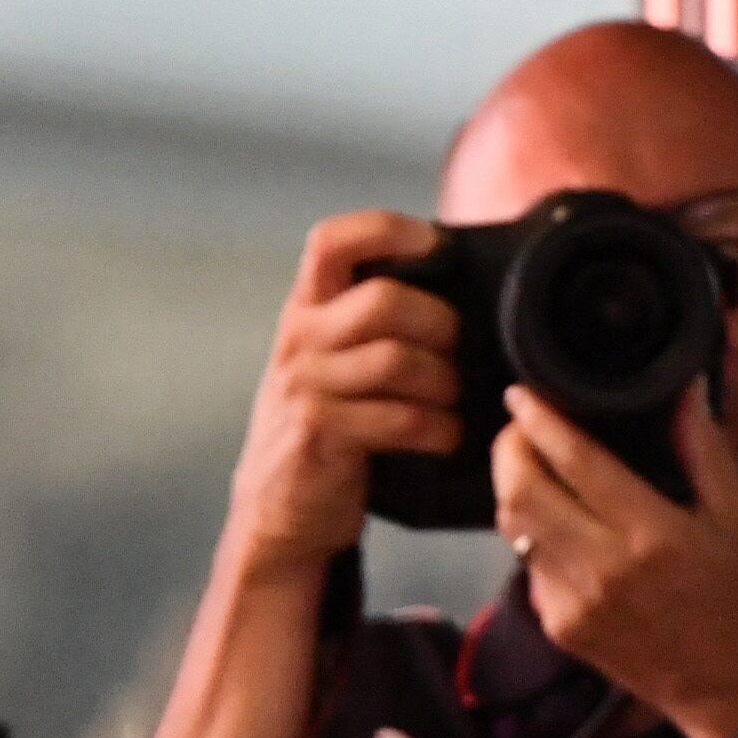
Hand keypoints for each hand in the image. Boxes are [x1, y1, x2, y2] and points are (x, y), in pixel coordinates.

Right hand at [223, 211, 462, 583]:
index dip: (386, 229)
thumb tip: (453, 287)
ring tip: (451, 402)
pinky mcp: (322, 433)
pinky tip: (443, 436)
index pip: (332, 241)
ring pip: (399, 360)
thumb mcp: (327, 361)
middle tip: (457, 351)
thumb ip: (366, 323)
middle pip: (384, 300)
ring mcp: (306, 386)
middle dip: (440, 323)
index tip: (435, 242)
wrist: (279, 509)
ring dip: (445, 383)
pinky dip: (438, 428)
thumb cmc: (324, 427)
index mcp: (305, 309)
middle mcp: (299, 339)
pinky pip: (400, 418)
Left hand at [491, 384, 737, 737]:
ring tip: (535, 467)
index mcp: (651, 534)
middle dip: (508, 450)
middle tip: (520, 428)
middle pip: (520, 493)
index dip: (538, 422)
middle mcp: (602, 568)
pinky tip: (560, 525)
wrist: (737, 691)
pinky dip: (535, 535)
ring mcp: (572, 603)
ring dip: (515, 490)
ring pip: (514, 528)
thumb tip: (684, 387)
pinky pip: (528, 564)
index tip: (520, 393)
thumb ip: (703, 448)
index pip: (575, 463)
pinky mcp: (557, 626)